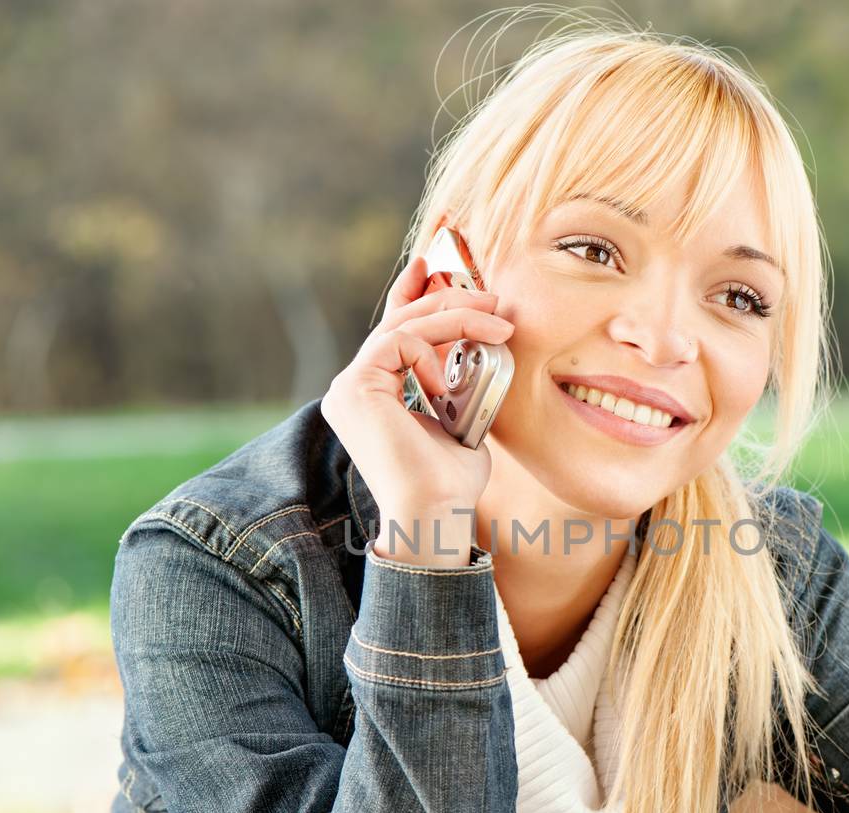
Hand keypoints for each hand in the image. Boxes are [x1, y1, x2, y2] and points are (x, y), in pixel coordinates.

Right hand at [319, 252, 515, 540]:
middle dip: (446, 298)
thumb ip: (456, 386)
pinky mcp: (355, 388)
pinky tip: (451, 380)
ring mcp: (349, 387)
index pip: (392, 331)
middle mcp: (353, 387)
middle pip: (398, 321)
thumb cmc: (451, 481)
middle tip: (491, 296)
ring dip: (457, 317)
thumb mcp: (460, 419)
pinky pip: (400, 341)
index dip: (412, 292)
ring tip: (498, 325)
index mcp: (374, 393)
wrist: (436, 512)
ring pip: (403, 326)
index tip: (434, 263)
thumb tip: (479, 355)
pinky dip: (434, 349)